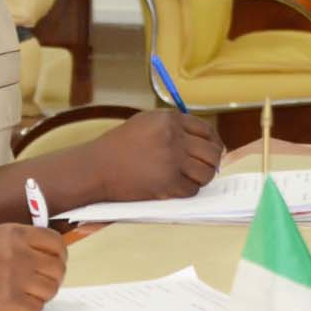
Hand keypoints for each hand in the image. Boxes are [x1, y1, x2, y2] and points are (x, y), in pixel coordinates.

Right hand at [0, 223, 66, 310]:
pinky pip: (36, 307)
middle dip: (55, 275)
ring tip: (34, 291)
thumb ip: (19, 237)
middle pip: (58, 268)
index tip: (57, 259)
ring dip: (46, 292)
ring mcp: (14, 280)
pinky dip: (33, 306)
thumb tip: (43, 247)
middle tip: (47, 279)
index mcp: (15, 235)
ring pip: (51, 289)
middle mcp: (19, 256)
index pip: (56, 243)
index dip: (60, 253)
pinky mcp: (7, 304)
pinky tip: (22, 302)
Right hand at [87, 111, 225, 201]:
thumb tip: (205, 139)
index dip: (214, 142)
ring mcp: (172, 161)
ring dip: (202, 178)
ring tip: (192, 179)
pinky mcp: (167, 183)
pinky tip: (177, 188)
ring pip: (206, 172)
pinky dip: (187, 191)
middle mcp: (174, 138)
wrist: (95, 167)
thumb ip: (174, 126)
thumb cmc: (119, 146)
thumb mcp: (146, 122)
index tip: (215, 150)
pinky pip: (191, 189)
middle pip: (212, 152)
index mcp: (170, 120)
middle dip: (213, 162)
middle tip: (206, 168)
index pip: (207, 130)